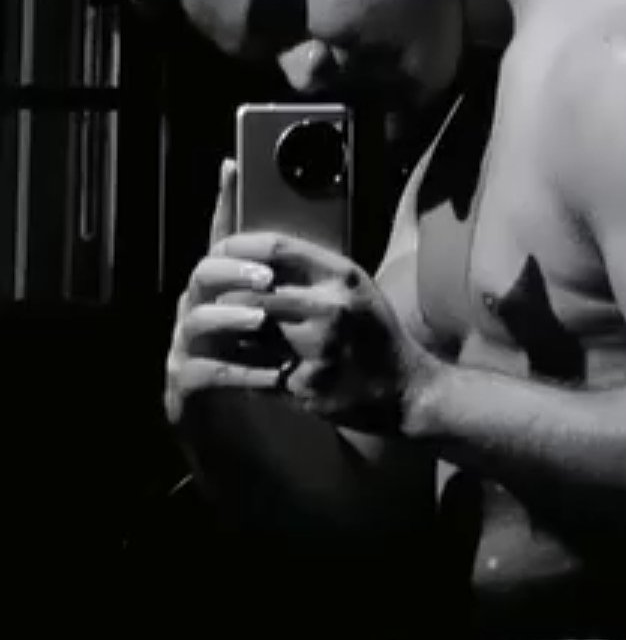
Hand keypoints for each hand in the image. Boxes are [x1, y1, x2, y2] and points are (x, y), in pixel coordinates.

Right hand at [164, 158, 282, 426]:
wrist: (263, 446)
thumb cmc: (278, 378)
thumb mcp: (294, 329)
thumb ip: (292, 291)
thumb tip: (315, 249)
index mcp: (222, 293)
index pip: (221, 241)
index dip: (223, 205)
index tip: (233, 167)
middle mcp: (196, 316)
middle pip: (201, 276)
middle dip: (232, 271)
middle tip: (266, 277)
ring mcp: (185, 353)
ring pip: (194, 323)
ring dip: (230, 317)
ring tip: (262, 319)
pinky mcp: (185, 392)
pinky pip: (203, 374)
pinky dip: (237, 371)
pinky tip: (271, 375)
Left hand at [216, 227, 437, 432]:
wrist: (406, 392)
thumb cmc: (374, 336)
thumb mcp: (354, 289)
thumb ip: (311, 270)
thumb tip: (252, 253)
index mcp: (342, 277)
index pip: (275, 248)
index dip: (238, 249)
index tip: (217, 252)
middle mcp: (331, 308)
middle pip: (252, 291)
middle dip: (223, 296)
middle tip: (206, 297)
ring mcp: (319, 349)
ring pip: (249, 331)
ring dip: (226, 332)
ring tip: (216, 329)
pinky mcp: (307, 385)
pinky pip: (255, 369)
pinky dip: (236, 365)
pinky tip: (230, 362)